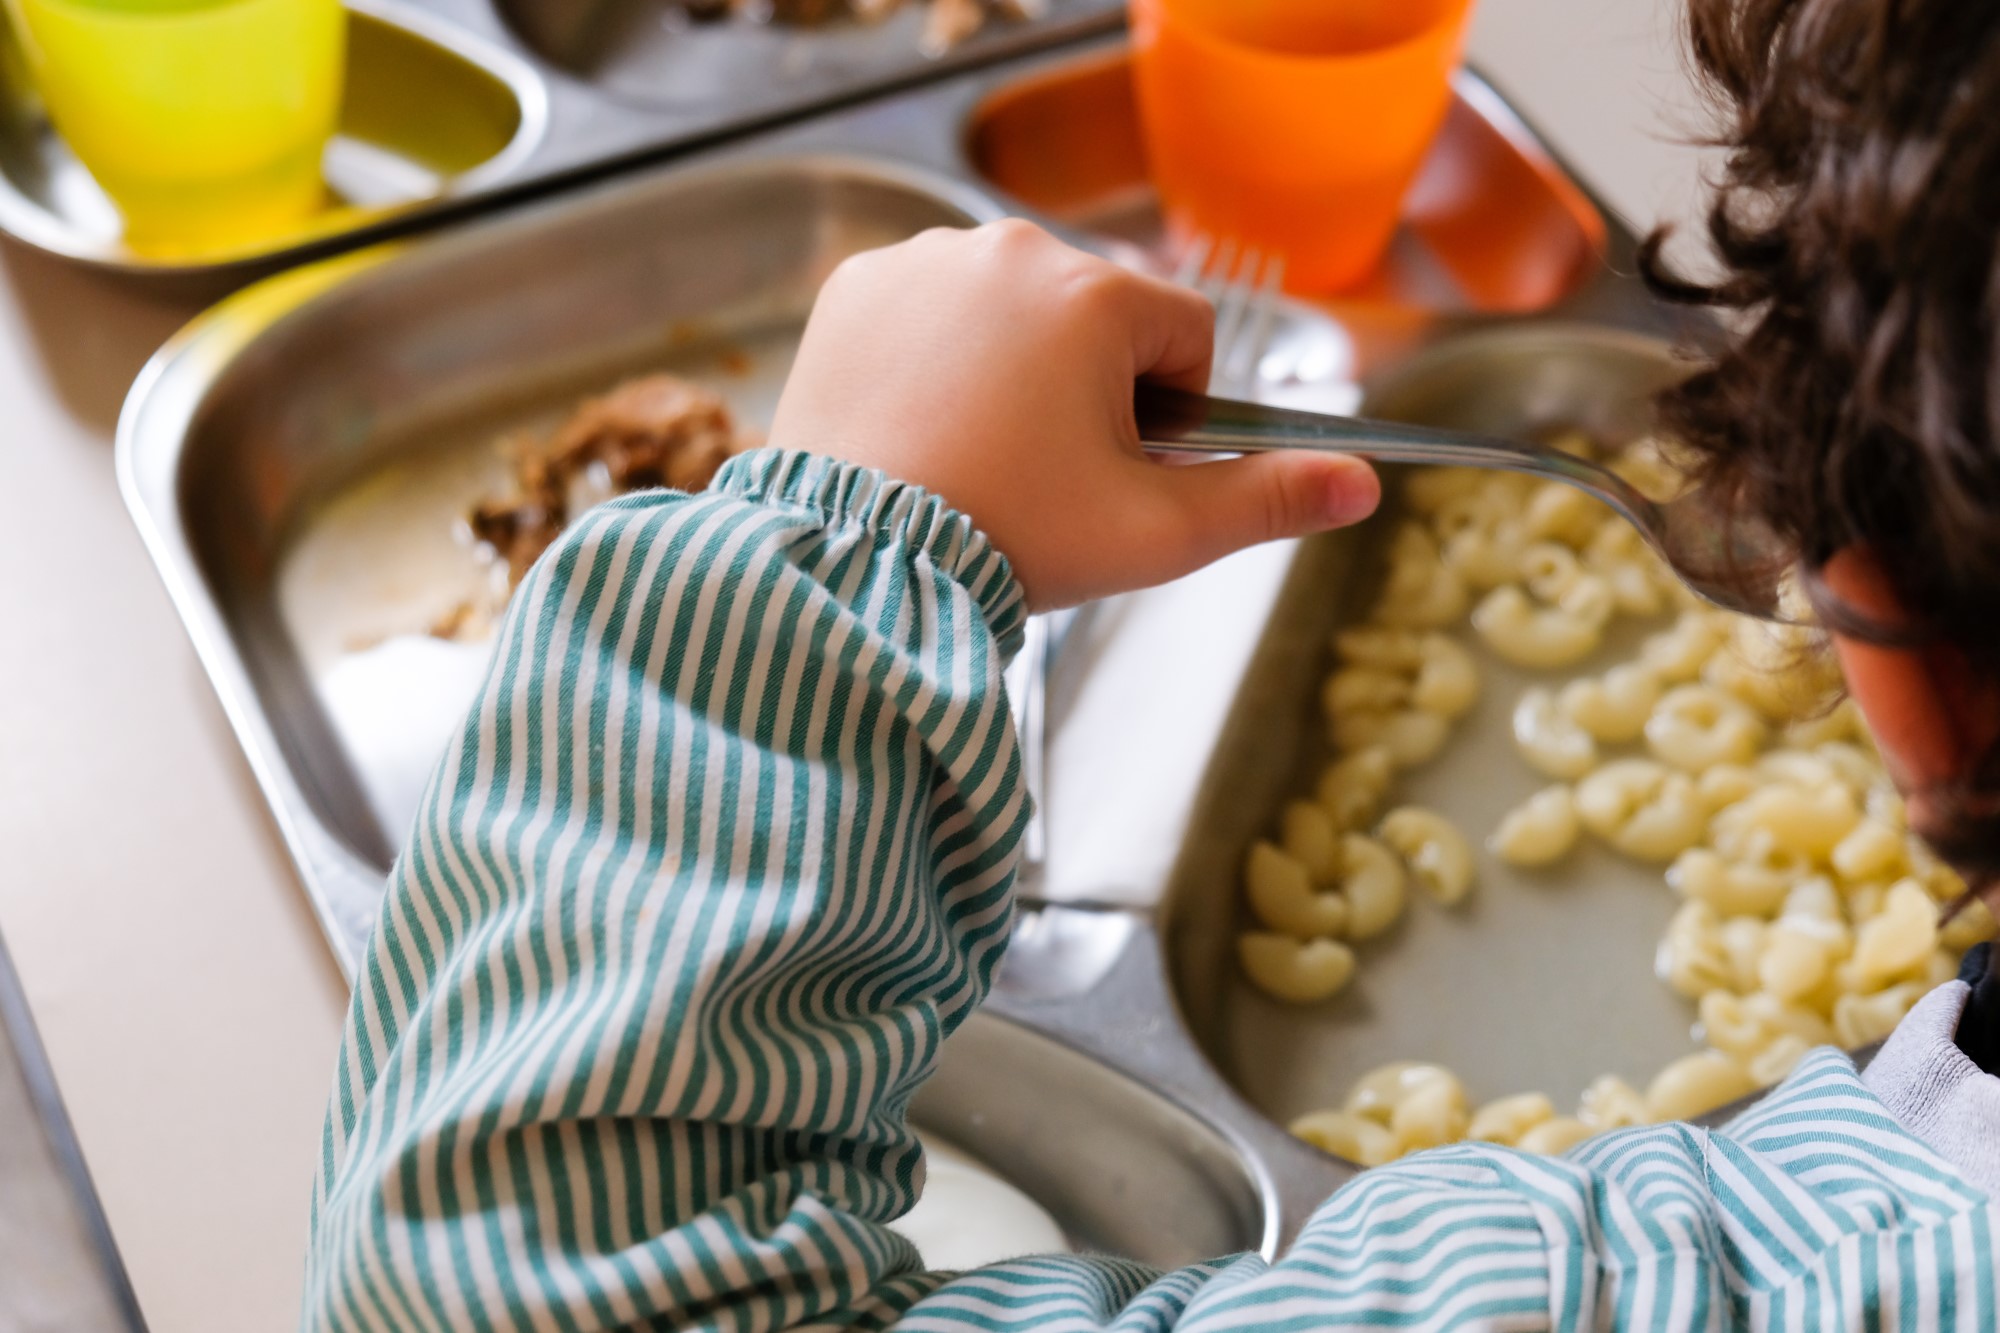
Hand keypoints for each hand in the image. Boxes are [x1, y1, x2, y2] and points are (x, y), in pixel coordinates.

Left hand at [767, 220, 1379, 608]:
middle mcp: (1007, 250)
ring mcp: (921, 262)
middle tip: (1037, 473)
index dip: (1167, 413)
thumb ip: (1266, 500)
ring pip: (1012, 310)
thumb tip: (1361, 484)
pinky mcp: (856, 286)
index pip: (1182, 334)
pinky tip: (921, 426)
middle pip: (1095, 317)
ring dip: (1013, 368)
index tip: (1113, 468)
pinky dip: (936, 359)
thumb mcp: (1154, 534)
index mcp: (1093, 297)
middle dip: (1087, 388)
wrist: (849, 563)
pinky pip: (931, 309)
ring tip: (975, 453)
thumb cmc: (1004, 540)